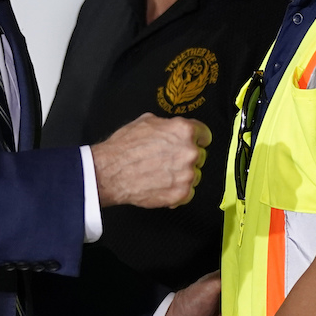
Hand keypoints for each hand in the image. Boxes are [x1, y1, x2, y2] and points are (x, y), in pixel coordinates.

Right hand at [90, 113, 210, 207]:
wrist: (110, 172)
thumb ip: (168, 125)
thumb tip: (173, 128)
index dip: (197, 138)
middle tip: (168, 160)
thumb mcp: (147, 121)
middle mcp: (190, 152)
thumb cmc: (124, 147)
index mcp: (184, 131)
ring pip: (194, 175)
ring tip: (162, 174)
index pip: (205, 134)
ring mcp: (187, 174)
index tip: (193, 143)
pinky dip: (177, 192)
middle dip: (186, 157)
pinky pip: (187, 193)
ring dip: (182, 175)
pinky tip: (162, 185)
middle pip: (200, 155)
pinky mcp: (181, 194)